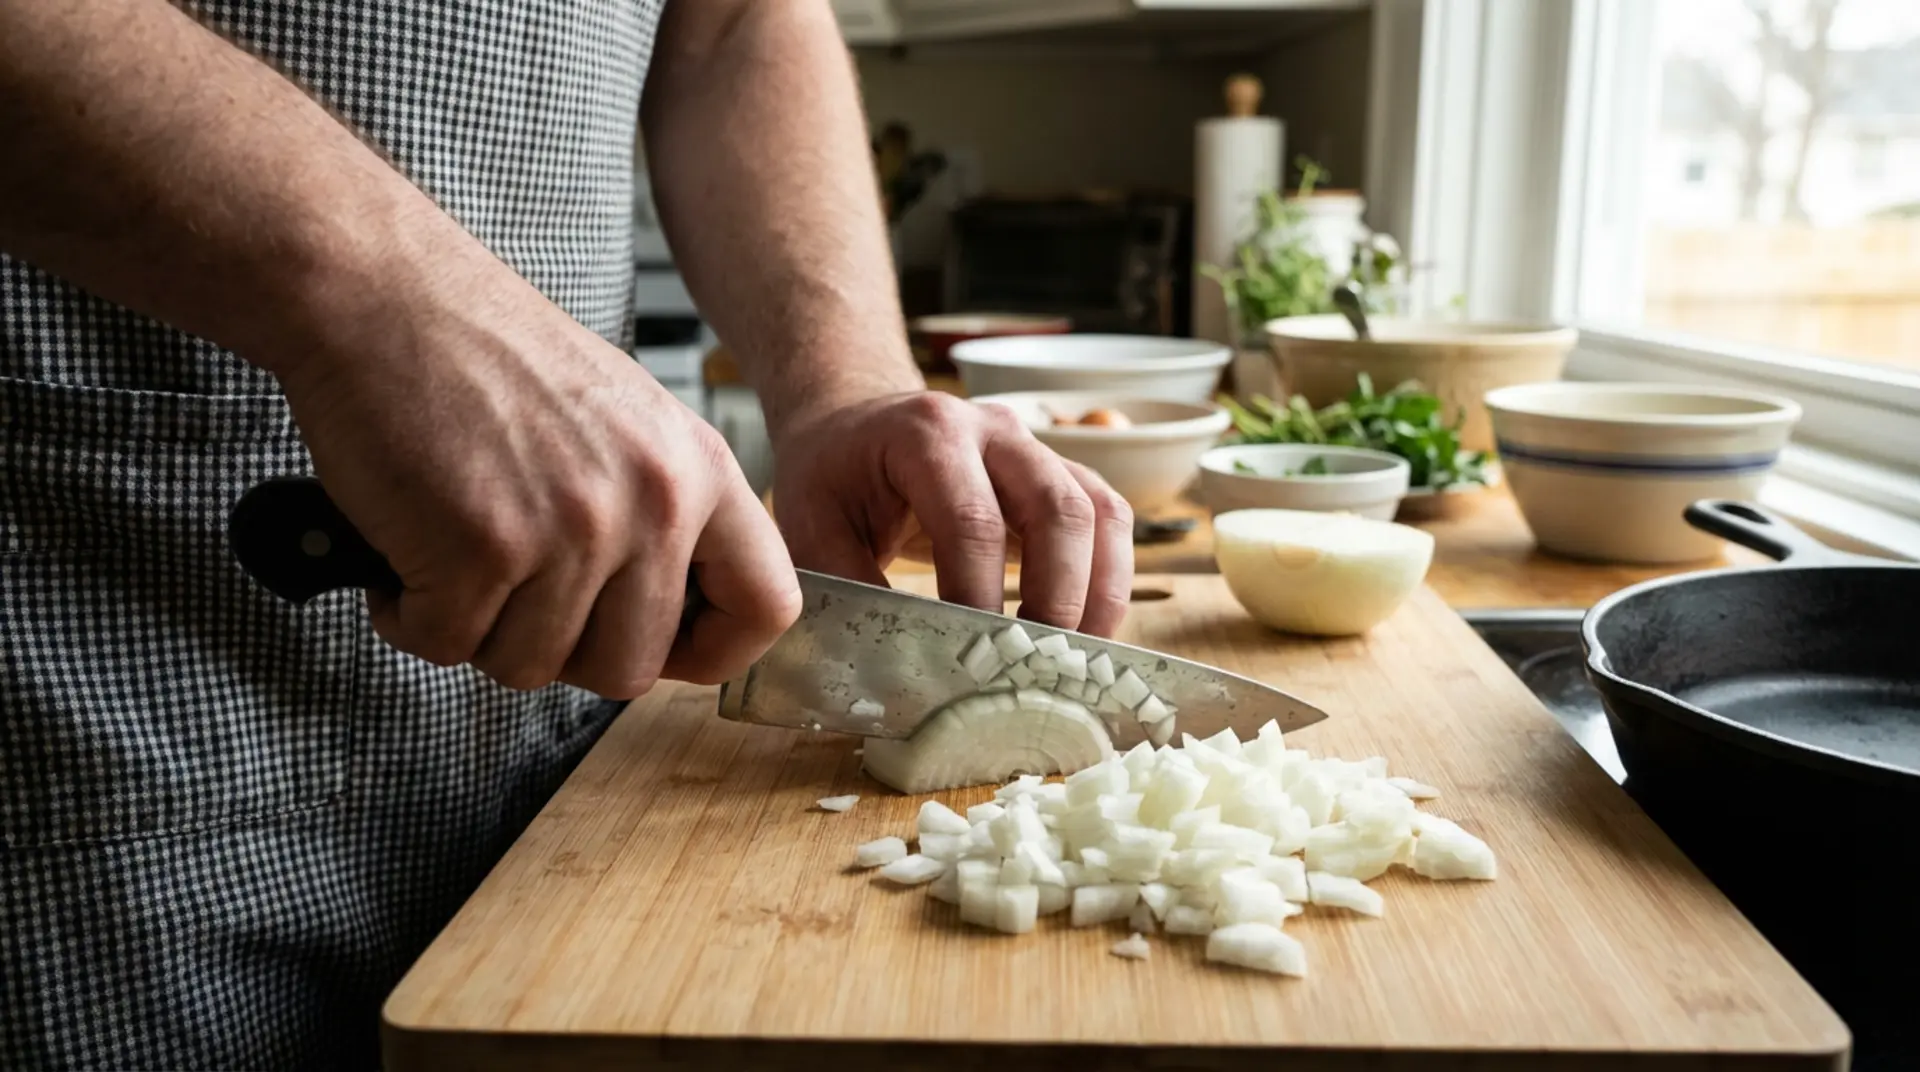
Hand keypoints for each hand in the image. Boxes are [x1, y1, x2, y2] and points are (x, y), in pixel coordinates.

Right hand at [272, 257, 800, 697]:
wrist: (380, 292)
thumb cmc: (482, 352)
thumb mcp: (623, 417)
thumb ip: (659, 509)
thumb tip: (666, 610)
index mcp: (697, 468)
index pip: (766, 605)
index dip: (713, 650)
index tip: (662, 649)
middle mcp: (651, 503)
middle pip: (630, 668)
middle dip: (560, 651)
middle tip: (512, 595)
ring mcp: (570, 530)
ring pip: (531, 667)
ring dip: (477, 629)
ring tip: (453, 551)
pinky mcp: (482, 549)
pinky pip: (448, 644)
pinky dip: (411, 615)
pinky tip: (407, 551)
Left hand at [770, 391, 1133, 635]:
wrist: (855, 426)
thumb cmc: (833, 477)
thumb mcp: (812, 525)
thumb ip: (847, 587)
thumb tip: (891, 666)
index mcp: (927, 433)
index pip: (972, 520)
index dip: (979, 595)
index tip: (971, 660)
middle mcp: (995, 430)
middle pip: (1057, 509)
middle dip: (1056, 598)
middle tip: (1035, 668)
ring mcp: (1037, 447)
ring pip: (1099, 511)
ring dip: (1098, 593)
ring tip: (1077, 660)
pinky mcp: (1061, 473)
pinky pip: (1109, 519)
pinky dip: (1110, 578)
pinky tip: (1087, 633)